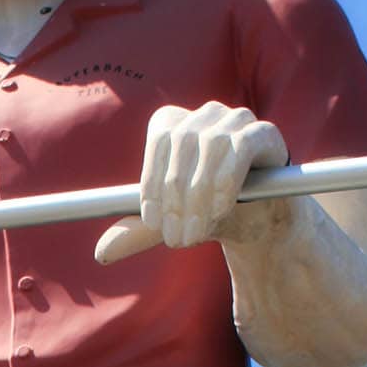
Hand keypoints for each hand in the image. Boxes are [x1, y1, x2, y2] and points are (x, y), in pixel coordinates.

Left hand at [95, 102, 289, 265]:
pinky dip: (227, 180)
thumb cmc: (211, 213)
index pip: (157, 142)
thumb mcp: (173, 223)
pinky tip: (221, 209)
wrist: (260, 221)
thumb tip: (102, 252)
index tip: (154, 223)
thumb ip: (140, 232)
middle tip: (177, 240)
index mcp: (174, 124)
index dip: (152, 183)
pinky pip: (240, 147)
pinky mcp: (264, 132)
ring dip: (200, 196)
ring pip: (211, 147)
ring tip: (197, 233)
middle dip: (176, 200)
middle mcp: (204, 114)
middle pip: (182, 146)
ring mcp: (235, 118)